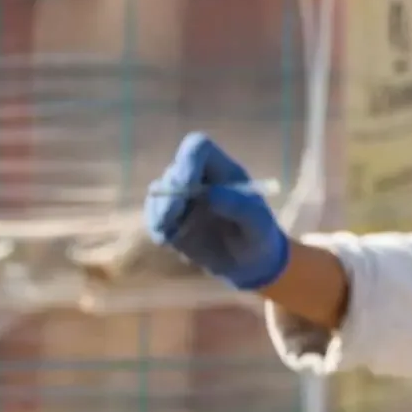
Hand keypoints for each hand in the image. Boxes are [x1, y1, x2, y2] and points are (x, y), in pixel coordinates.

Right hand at [143, 133, 289, 290]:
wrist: (248, 264)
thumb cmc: (259, 238)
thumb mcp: (260, 225)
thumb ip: (241, 207)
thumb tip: (211, 194)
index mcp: (223, 170)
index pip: (198, 148)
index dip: (187, 161)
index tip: (185, 186)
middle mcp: (198, 178)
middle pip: (173, 172)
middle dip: (170, 195)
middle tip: (172, 218)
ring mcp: (180, 196)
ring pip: (157, 193)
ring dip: (160, 213)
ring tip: (172, 237)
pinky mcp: (169, 216)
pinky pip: (152, 215)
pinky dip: (156, 228)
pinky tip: (167, 243)